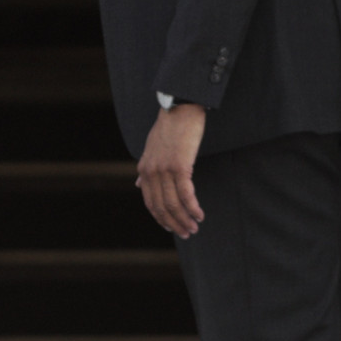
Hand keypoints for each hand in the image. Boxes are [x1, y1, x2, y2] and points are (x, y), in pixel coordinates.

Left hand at [136, 104, 206, 237]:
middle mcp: (151, 172)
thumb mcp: (152, 148)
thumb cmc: (170, 127)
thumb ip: (146, 168)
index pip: (150, 202)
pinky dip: (193, 208)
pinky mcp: (180, 167)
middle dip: (174, 223)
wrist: (180, 107)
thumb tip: (140, 184)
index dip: (161, 218)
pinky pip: (186, 194)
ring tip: (195, 227)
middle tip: (187, 233)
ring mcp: (164, 170)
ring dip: (185, 219)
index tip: (171, 227)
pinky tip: (200, 215)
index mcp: (144, 169)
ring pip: (174, 204)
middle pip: (161, 207)